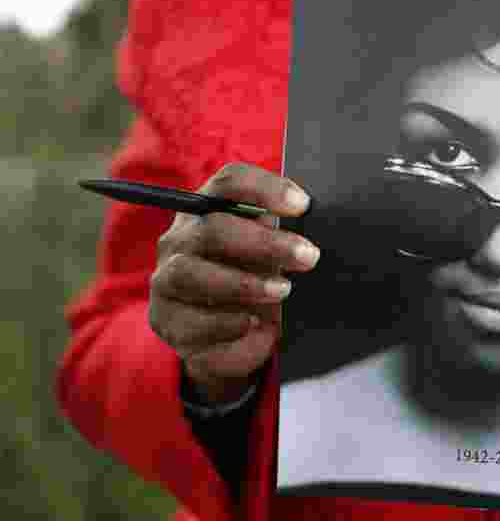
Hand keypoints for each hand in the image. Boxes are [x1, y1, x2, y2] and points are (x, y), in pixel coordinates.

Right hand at [149, 163, 319, 404]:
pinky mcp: (166, 319)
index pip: (229, 183)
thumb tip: (311, 241)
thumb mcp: (275, 257)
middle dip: (265, 242)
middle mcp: (182, 238)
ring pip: (190, 272)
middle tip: (308, 257)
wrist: (234, 337)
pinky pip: (190, 320)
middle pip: (213, 227)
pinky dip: (225, 323)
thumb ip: (287, 241)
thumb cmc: (258, 280)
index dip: (265, 189)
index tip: (302, 205)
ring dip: (242, 283)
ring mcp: (166, 278)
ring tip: (282, 291)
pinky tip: (253, 324)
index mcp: (211, 209)